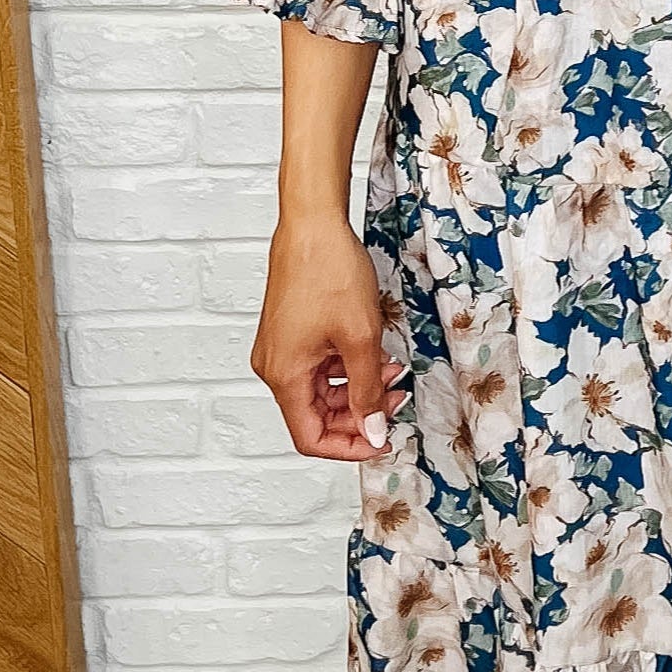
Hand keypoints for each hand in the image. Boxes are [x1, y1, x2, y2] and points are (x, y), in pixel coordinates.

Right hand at [252, 209, 405, 459]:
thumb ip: (367, 391)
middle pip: (317, 416)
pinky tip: (376, 356)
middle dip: (359, 414)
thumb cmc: (330, 271)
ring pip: (322, 391)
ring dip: (358, 389)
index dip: (348, 447)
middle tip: (396, 401)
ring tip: (392, 373)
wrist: (313, 225)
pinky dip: (348, 368)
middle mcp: (275, 367)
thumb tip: (372, 430)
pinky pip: (320, 368)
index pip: (310, 437)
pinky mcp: (291, 334)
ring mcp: (282, 350)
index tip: (381, 440)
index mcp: (285, 375)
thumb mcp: (361, 339)